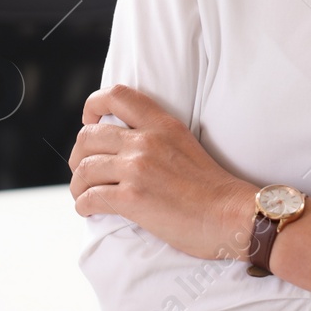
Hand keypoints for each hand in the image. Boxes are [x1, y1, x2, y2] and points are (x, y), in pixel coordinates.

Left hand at [69, 84, 254, 261]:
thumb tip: (127, 150)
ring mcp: (137, 168)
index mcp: (162, 124)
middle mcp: (146, 140)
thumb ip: (157, 140)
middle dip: (78, 155)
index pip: (118, 94)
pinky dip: (83, 205)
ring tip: (83, 195)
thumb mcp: (186, 145)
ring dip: (78, 184)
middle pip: (89, 136)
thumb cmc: (213, 190)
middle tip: (82, 170)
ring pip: (85, 168)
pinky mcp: (132, 197)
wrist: (232, 216)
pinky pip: (90, 197)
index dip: (93, 105)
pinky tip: (89, 210)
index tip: (89, 121)